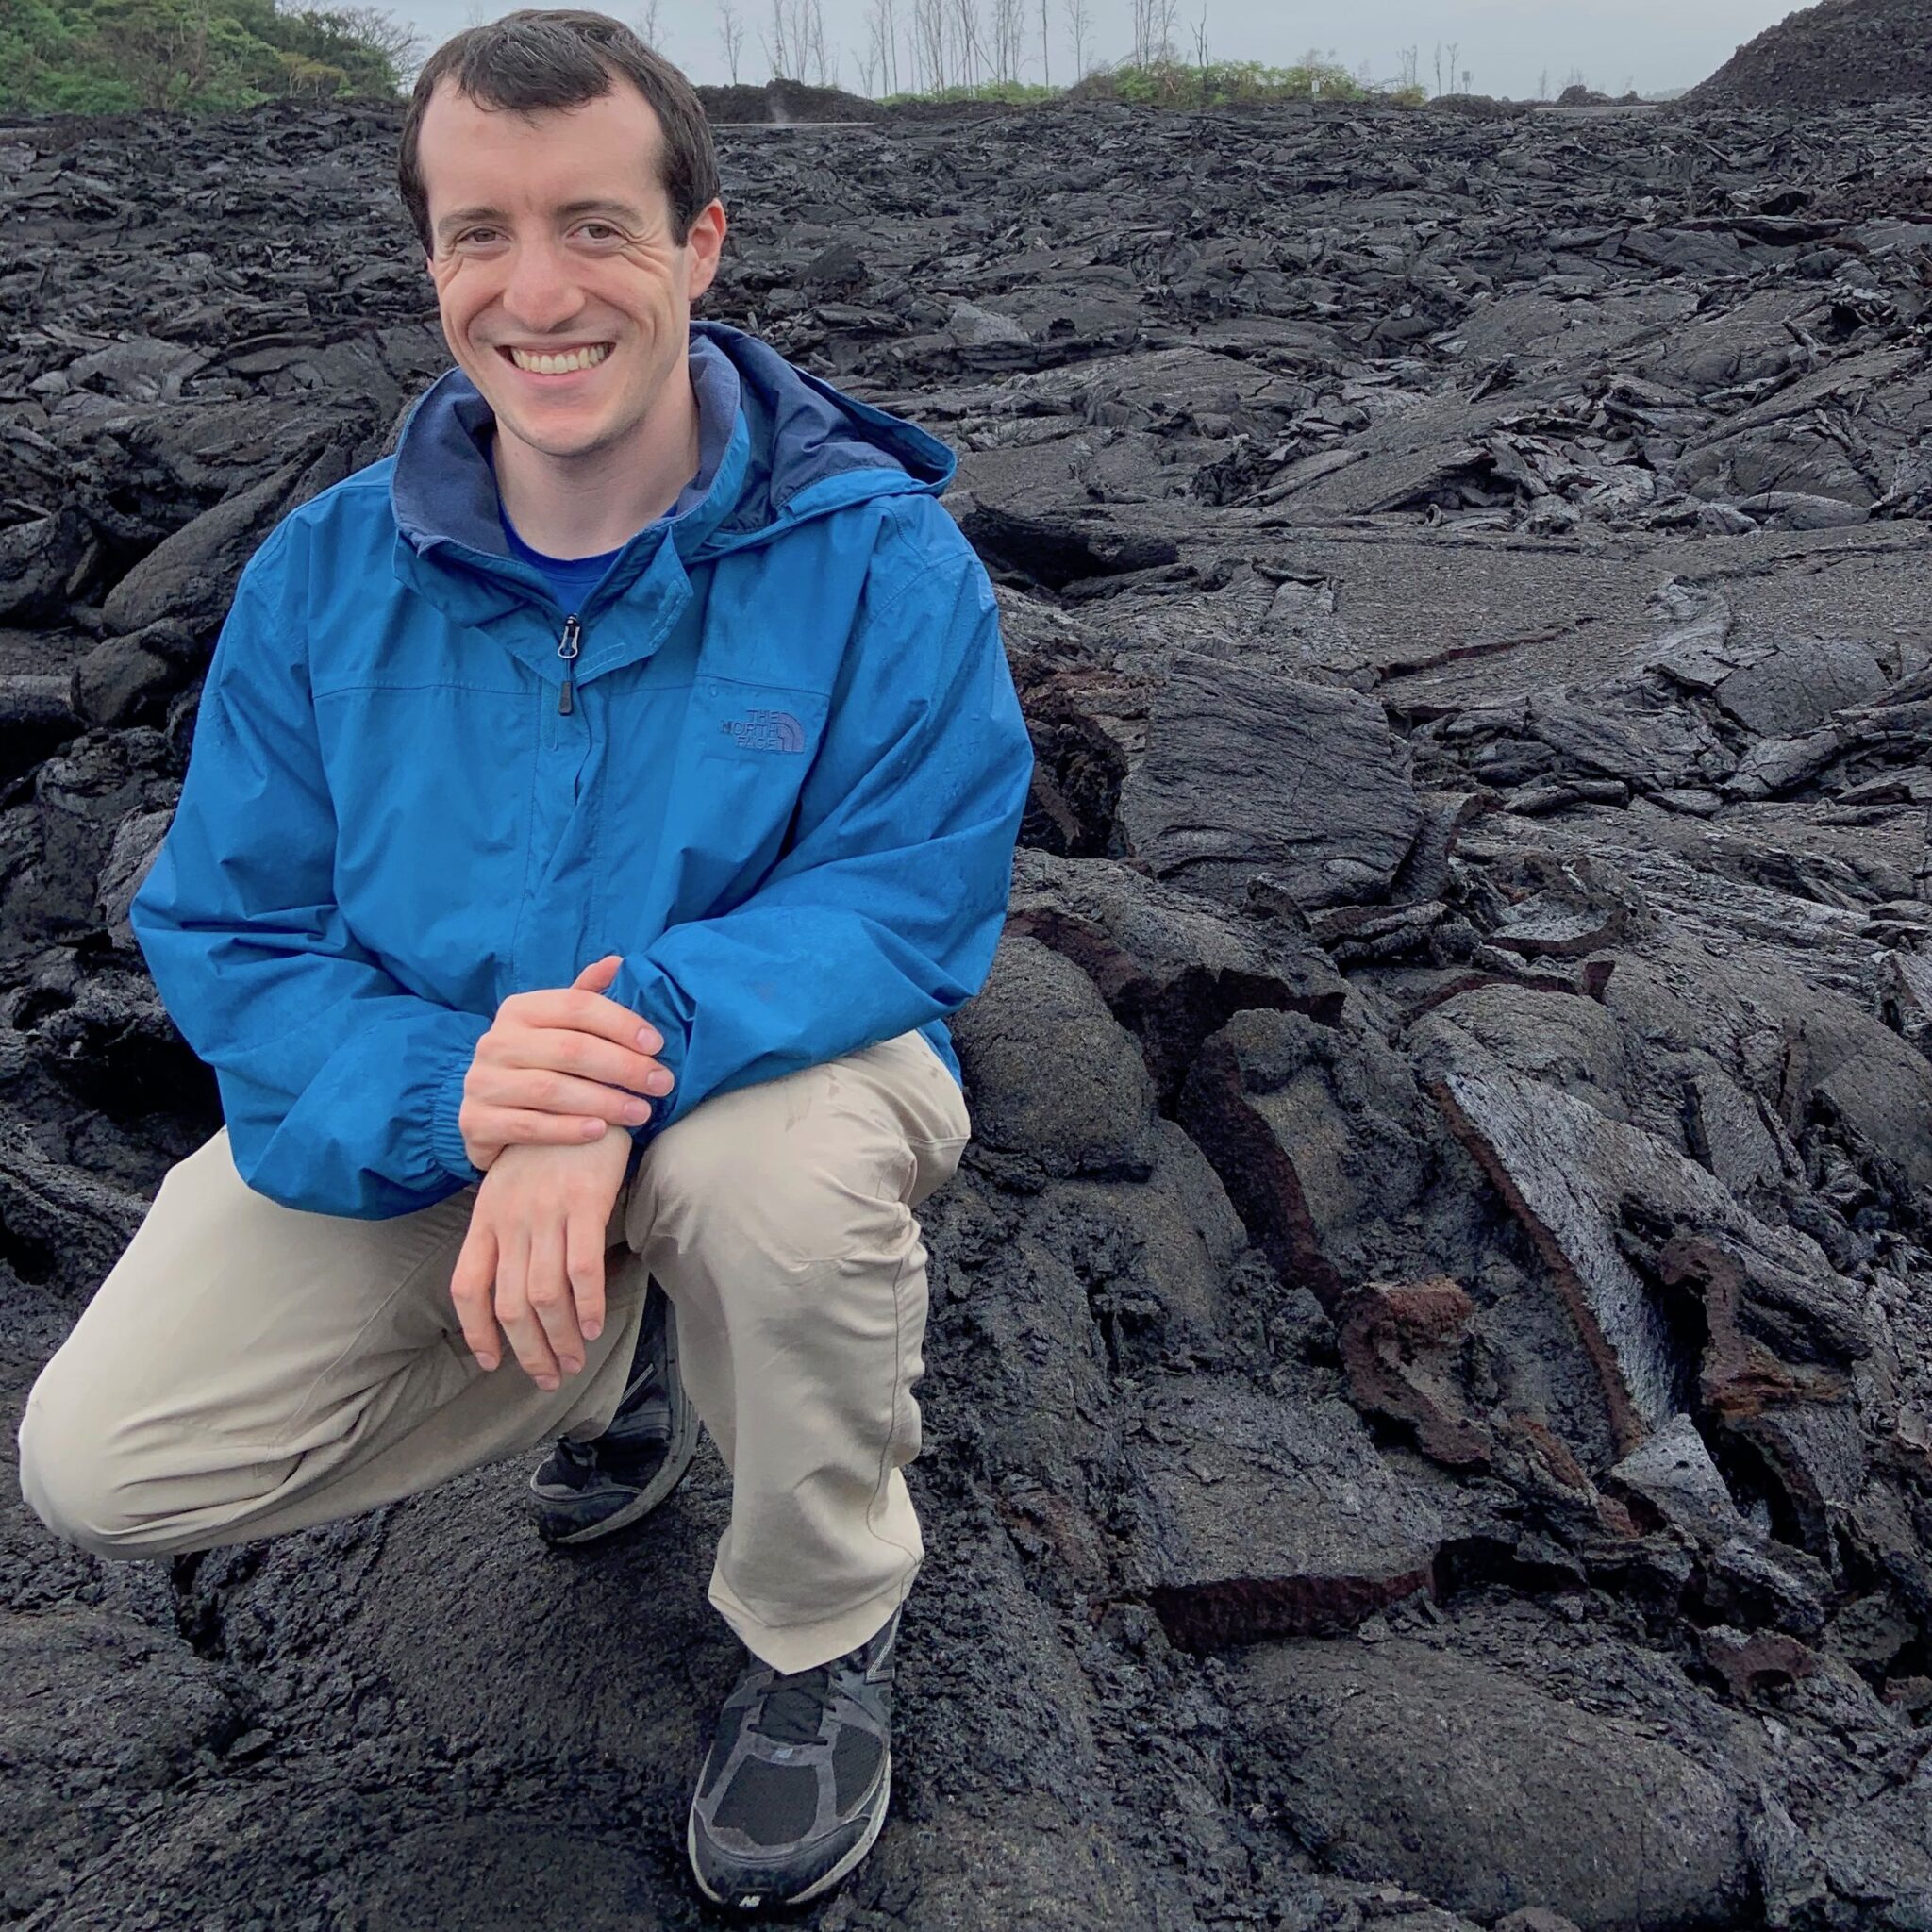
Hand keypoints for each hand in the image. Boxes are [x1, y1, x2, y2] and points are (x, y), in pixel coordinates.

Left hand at [449, 1128, 633, 1387]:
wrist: (586, 1090)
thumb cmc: (554, 1142)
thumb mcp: (515, 1182)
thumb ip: (510, 1226)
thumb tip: (518, 1279)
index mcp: (487, 1216)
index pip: (469, 1286)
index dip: (478, 1330)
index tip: (493, 1360)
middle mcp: (509, 1219)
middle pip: (509, 1304)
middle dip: (528, 1350)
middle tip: (549, 1375)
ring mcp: (545, 1212)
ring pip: (544, 1296)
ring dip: (559, 1339)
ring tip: (575, 1360)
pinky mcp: (583, 1203)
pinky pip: (581, 1269)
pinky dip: (588, 1306)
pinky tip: (595, 1325)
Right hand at [461, 953, 675, 1172]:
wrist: (486, 1118)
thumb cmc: (536, 1066)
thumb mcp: (556, 1028)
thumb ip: (584, 997)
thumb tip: (617, 962)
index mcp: (519, 1010)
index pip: (576, 1006)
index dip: (621, 1023)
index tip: (657, 1045)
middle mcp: (495, 1041)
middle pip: (570, 1049)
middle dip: (623, 1066)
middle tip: (661, 1083)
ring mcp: (481, 1083)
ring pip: (551, 1089)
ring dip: (604, 1101)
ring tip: (641, 1112)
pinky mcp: (475, 1123)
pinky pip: (528, 1126)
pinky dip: (568, 1129)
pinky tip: (601, 1131)